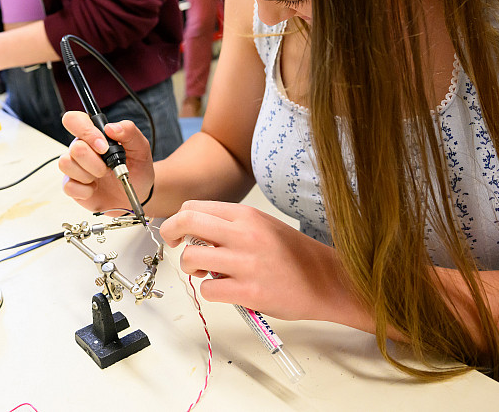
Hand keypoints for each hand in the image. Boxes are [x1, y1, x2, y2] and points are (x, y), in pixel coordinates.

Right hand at [58, 111, 155, 214]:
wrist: (138, 193)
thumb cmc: (136, 168)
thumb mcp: (141, 147)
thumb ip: (129, 132)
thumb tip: (111, 127)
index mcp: (93, 134)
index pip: (74, 120)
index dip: (86, 131)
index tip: (104, 147)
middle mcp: (80, 147)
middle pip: (74, 147)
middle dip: (95, 162)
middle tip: (108, 168)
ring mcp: (74, 167)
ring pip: (66, 164)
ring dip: (89, 175)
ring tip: (101, 177)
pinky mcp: (71, 186)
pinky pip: (68, 186)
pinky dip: (85, 190)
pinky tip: (94, 189)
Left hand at [160, 200, 353, 321]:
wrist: (328, 281)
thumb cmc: (294, 255)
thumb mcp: (262, 226)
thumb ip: (230, 226)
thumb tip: (195, 233)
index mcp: (246, 215)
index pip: (193, 207)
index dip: (179, 220)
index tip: (179, 232)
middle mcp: (244, 234)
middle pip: (185, 222)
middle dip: (170, 234)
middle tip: (174, 245)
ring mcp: (246, 263)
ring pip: (191, 258)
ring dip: (190, 268)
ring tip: (204, 273)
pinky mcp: (250, 291)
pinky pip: (208, 289)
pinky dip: (210, 292)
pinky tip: (225, 290)